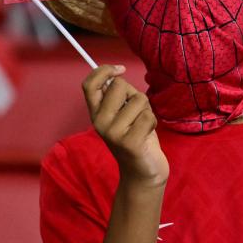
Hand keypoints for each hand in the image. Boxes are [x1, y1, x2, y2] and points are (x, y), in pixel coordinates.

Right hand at [83, 65, 168, 187]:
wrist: (143, 172)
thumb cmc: (137, 137)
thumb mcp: (123, 114)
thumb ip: (118, 96)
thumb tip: (116, 74)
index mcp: (96, 113)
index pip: (88, 84)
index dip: (103, 70)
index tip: (119, 69)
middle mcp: (99, 122)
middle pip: (119, 85)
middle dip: (135, 94)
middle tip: (136, 113)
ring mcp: (113, 133)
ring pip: (139, 99)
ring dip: (147, 110)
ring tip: (143, 126)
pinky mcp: (129, 142)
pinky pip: (148, 116)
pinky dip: (153, 122)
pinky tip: (147, 135)